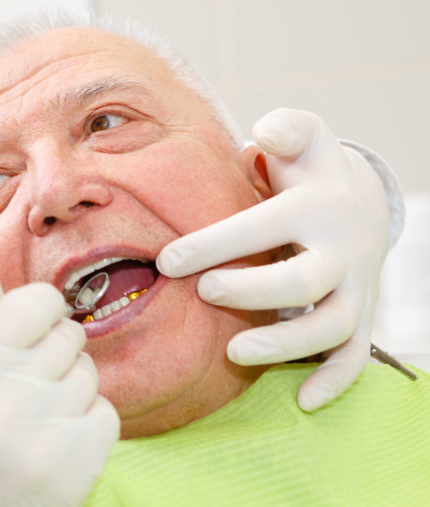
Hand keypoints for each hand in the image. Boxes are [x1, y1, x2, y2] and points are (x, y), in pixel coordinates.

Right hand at [0, 263, 118, 505]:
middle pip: (67, 337)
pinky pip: (106, 414)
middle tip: (26, 379)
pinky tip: (55, 436)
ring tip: (35, 413)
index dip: (39, 309)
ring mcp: (45, 434)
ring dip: (68, 388)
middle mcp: (9, 396)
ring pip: (88, 375)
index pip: (37, 303)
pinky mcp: (74, 468)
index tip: (32, 323)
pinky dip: (86, 422)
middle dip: (50, 351)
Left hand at [156, 108, 390, 410]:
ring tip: (233, 353)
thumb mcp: (304, 134)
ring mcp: (354, 286)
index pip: (267, 225)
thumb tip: (266, 135)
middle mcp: (341, 249)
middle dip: (254, 291)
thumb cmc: (309, 167)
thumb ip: (286, 128)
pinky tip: (302, 401)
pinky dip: (334, 380)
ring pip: (333, 326)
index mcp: (318, 205)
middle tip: (205, 292)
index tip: (167, 259)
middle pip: (305, 280)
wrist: (362, 198)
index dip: (218, 243)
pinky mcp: (359, 313)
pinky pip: (355, 354)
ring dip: (286, 344)